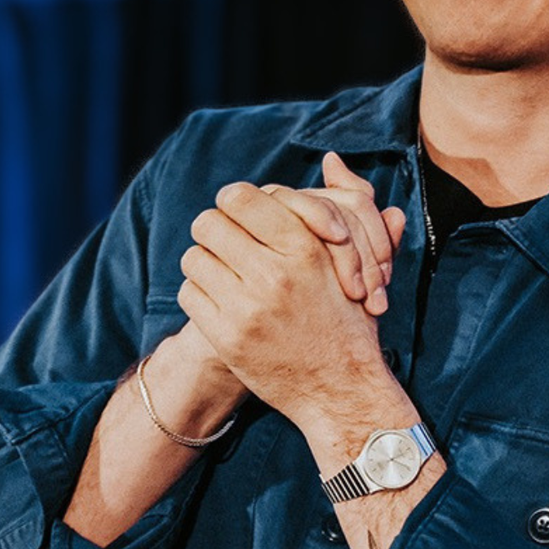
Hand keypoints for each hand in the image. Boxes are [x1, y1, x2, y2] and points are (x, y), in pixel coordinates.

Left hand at [178, 174, 398, 427]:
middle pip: (209, 223)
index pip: (241, 198)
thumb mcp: (359, 260)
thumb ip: (349, 205)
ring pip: (195, 258)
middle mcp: (274, 275)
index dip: (234, 201)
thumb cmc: (351, 318)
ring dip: (206, 262)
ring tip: (224, 273)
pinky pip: (189, 294)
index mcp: (305, 248)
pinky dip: (200, 294)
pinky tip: (220, 300)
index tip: (239, 213)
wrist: (342, 389)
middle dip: (216, 230)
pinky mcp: (227, 339)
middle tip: (226, 242)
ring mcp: (247, 309)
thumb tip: (331, 159)